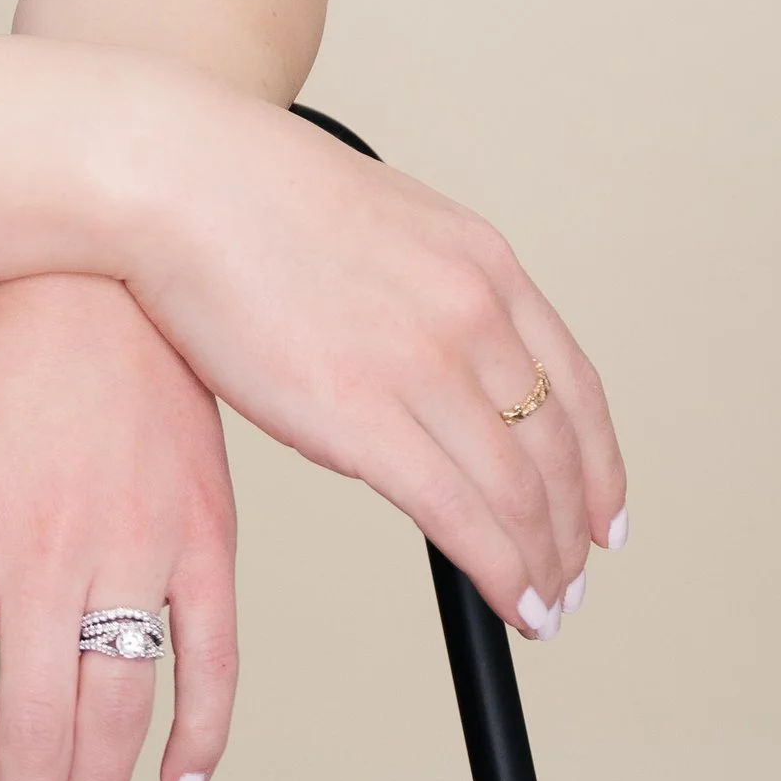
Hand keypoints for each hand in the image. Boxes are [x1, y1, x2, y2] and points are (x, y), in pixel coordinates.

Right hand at [129, 95, 625, 636]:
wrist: (176, 175)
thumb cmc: (243, 193)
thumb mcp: (379, 221)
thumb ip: (424, 288)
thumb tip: (436, 360)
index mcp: (480, 260)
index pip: (573, 385)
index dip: (601, 464)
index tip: (604, 512)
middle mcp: (471, 311)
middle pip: (558, 448)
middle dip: (575, 529)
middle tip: (573, 576)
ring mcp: (422, 364)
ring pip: (522, 495)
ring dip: (542, 564)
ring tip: (543, 604)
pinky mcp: (364, 418)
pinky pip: (462, 520)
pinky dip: (502, 575)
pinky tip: (511, 602)